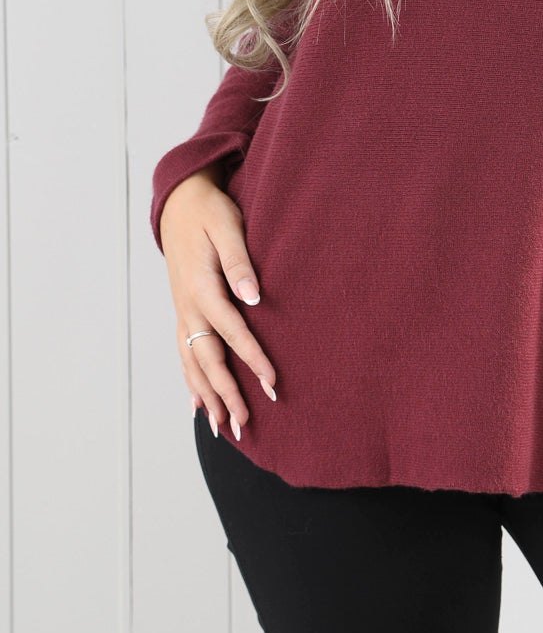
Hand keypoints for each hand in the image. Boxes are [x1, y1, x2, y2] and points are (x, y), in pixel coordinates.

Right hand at [159, 171, 277, 439]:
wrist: (180, 203)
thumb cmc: (210, 212)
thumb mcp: (228, 227)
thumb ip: (240, 262)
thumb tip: (254, 297)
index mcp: (203, 288)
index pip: (232, 333)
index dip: (253, 360)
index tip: (273, 385)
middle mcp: (189, 307)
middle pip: (208, 360)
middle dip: (227, 394)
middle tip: (245, 426)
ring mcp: (182, 312)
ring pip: (193, 364)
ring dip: (208, 397)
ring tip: (223, 429)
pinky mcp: (183, 312)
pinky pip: (184, 355)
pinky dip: (191, 382)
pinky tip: (198, 406)